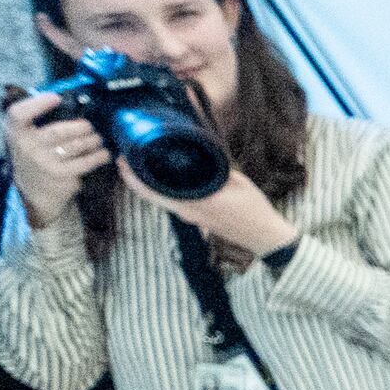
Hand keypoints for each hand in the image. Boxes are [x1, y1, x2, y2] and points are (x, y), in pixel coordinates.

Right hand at [3, 91, 107, 226]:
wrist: (34, 191)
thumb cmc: (32, 154)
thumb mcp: (23, 135)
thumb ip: (33, 117)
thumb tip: (56, 93)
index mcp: (15, 132)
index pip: (18, 114)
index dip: (37, 104)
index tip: (56, 98)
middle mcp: (27, 147)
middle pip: (58, 131)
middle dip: (81, 126)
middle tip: (89, 126)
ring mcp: (45, 163)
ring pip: (75, 145)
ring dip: (92, 140)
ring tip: (97, 138)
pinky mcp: (62, 175)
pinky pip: (85, 162)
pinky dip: (98, 156)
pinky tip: (103, 153)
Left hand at [130, 160, 296, 258]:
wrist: (265, 238)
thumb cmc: (255, 211)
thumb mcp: (238, 182)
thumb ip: (216, 169)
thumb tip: (202, 152)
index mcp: (195, 202)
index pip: (153, 191)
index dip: (133, 177)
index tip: (123, 161)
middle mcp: (188, 212)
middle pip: (151, 196)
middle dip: (135, 179)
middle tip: (125, 160)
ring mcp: (191, 217)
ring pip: (161, 200)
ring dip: (148, 185)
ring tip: (141, 166)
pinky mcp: (196, 218)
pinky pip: (173, 203)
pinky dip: (163, 191)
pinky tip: (164, 179)